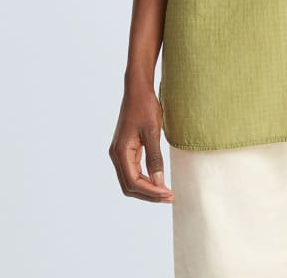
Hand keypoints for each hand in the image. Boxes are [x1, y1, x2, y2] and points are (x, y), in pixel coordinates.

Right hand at [108, 85, 174, 202]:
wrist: (138, 88)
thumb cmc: (145, 106)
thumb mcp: (152, 132)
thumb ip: (154, 158)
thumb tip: (159, 183)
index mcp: (120, 152)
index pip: (133, 182)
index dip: (151, 192)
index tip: (169, 194)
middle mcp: (117, 155)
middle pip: (129, 186)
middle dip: (149, 194)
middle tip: (170, 197)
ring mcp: (120, 152)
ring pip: (130, 180)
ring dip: (147, 189)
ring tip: (166, 192)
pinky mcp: (126, 149)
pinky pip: (133, 170)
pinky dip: (145, 179)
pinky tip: (158, 180)